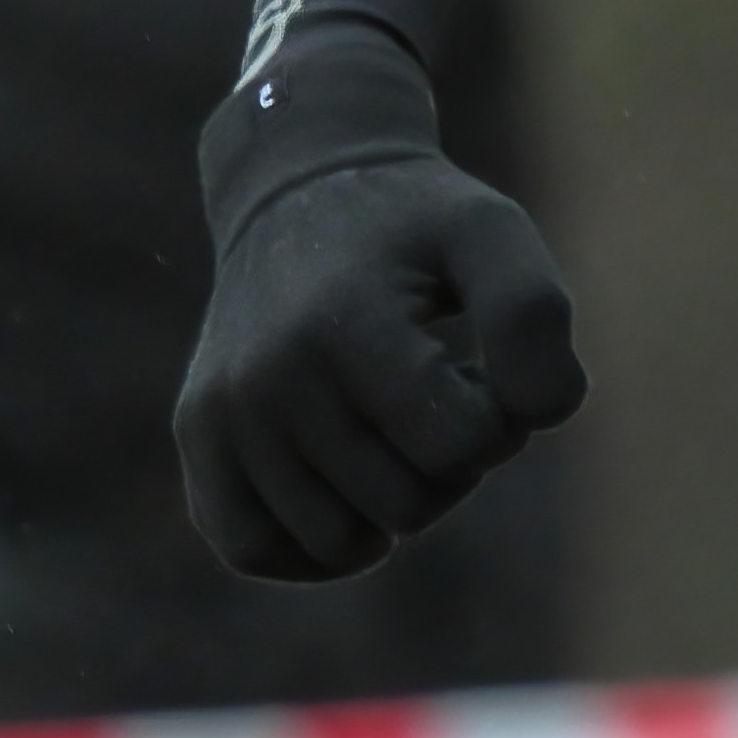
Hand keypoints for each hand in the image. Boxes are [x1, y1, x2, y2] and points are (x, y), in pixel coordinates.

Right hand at [176, 156, 585, 581]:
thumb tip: (542, 414)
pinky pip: (254, 549)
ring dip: (391, 502)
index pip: (462, 446)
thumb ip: (533, 316)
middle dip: (451, 462)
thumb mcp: (492, 233)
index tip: (483, 368)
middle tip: (440, 392)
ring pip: (340, 543)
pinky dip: (314, 548)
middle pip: (408, 504)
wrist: (301, 188)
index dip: (502, 421)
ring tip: (392, 424)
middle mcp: (267, 375)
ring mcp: (222, 411)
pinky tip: (352, 497)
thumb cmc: (414, 223)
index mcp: (343, 322)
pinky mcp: (196, 436)